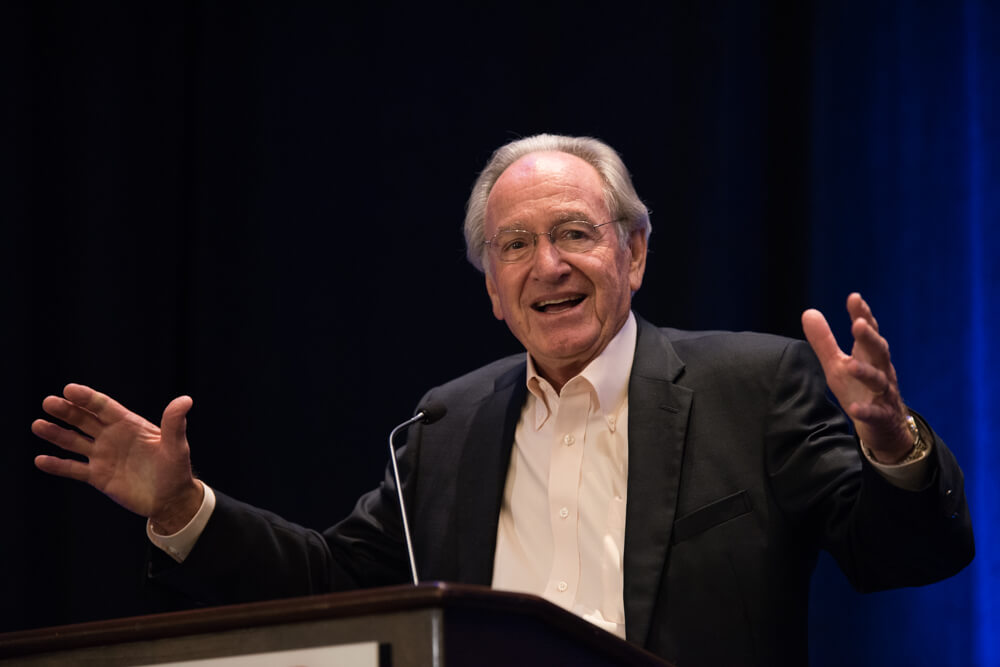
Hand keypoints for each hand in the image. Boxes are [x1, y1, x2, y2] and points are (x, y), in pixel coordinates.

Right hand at [32, 383, 202, 531]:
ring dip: (56, 434)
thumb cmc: (176, 469)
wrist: (170, 499)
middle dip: (67, 411)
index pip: (104, 407)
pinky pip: (74, 469)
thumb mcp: (176, 446)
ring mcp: (103, 456)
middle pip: (84, 420)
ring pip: (74, 442)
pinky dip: (58, 465)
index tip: (68, 389)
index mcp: (129, 425)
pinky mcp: (98, 476)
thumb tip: (185, 400)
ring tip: (37, 425)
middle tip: (48, 403)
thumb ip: (174, 423)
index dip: (87, 398)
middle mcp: (112, 437)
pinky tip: (41, 460)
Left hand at [802, 293, 912, 462]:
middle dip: (869, 337)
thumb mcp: (838, 364)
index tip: (854, 298)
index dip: (863, 315)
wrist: (884, 427)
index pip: (868, 331)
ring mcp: (884, 394)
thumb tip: (808, 312)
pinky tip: (855, 408)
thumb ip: (824, 340)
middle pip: (879, 351)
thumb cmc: (858, 388)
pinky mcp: (881, 416)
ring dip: (866, 372)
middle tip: (858, 324)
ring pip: (879, 380)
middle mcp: (881, 371)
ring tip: (851, 365)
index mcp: (870, 356)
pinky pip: (875, 413)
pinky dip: (866, 410)